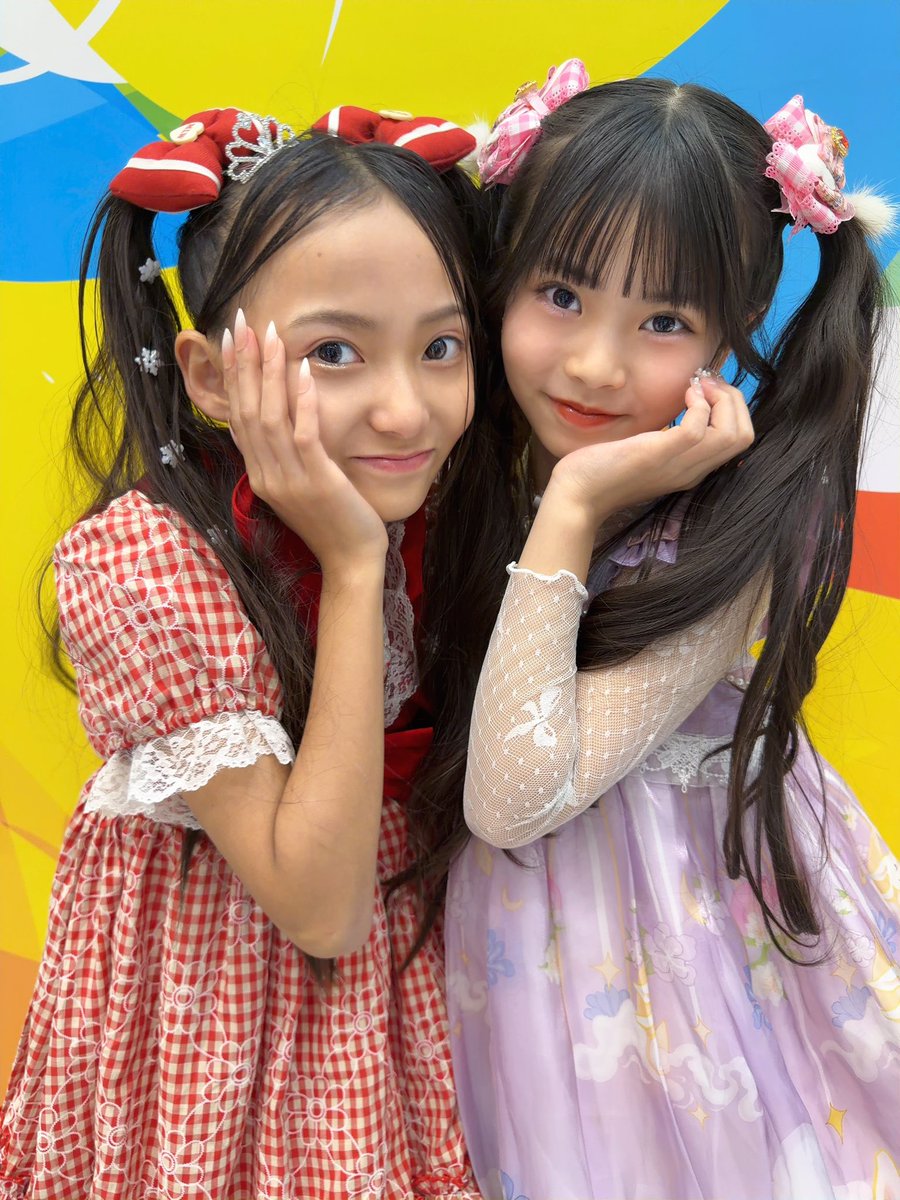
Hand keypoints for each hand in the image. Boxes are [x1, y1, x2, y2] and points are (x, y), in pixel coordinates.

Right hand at [223, 310, 388, 574]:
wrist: (350, 562)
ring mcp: (289, 480)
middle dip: (244, 363)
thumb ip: (285, 456)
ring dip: (269, 372)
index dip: (233, 377)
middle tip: (241, 323)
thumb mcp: (299, 486)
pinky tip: (304, 370)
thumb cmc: (332, 522)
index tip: (232, 340)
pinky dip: (302, 401)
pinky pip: (304, 435)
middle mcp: (266, 475)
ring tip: (270, 334)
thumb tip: (279, 420)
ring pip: (269, 417)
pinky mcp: (317, 482)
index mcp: (259, 475)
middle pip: (246, 410)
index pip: (238, 417)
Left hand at [545, 375, 753, 527]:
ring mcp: (678, 465)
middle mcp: (692, 471)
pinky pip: (700, 428)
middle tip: (706, 383)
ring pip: (733, 434)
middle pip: (744, 436)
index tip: (707, 389)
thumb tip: (683, 407)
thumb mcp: (646, 452)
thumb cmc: (604, 470)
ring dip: (722, 399)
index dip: (732, 408)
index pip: (738, 441)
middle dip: (733, 399)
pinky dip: (699, 404)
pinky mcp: (660, 455)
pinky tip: (684, 395)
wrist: (577, 495)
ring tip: (698, 386)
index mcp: (691, 470)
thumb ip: (667, 437)